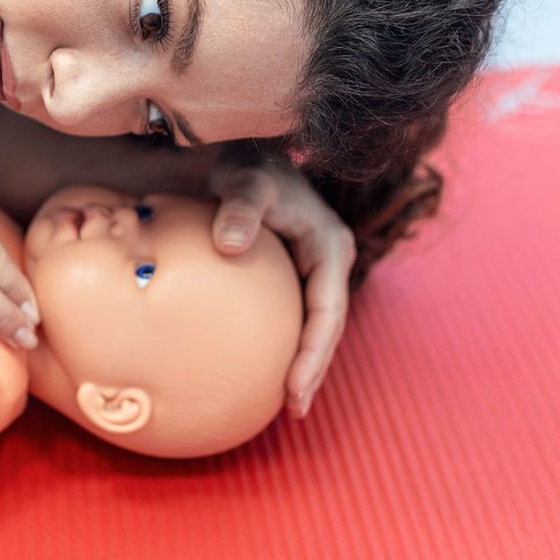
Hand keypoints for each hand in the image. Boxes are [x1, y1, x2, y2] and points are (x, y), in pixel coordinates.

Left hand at [209, 155, 355, 419]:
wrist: (240, 151)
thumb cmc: (243, 164)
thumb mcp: (245, 180)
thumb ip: (240, 208)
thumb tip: (230, 245)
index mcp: (329, 244)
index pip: (328, 311)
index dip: (314, 353)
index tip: (294, 388)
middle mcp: (330, 258)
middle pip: (328, 325)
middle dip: (314, 368)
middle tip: (294, 409)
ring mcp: (314, 266)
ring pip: (315, 323)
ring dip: (305, 361)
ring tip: (287, 402)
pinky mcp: (294, 270)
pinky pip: (294, 312)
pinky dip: (286, 341)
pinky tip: (263, 367)